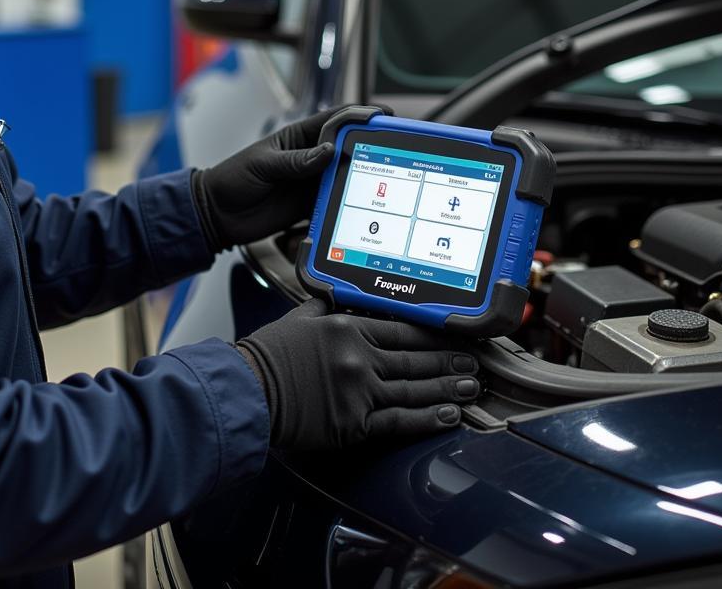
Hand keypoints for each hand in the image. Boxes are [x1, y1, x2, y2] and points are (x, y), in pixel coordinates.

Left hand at [191, 107, 369, 252]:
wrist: (216, 215)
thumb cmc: (231, 179)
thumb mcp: (263, 165)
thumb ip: (295, 161)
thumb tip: (327, 152)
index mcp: (298, 138)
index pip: (334, 121)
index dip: (360, 116)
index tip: (381, 115)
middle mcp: (309, 158)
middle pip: (346, 149)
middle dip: (368, 147)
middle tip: (392, 148)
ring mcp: (311, 183)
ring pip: (344, 177)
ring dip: (360, 178)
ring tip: (381, 181)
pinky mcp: (309, 206)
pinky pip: (334, 204)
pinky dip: (346, 206)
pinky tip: (359, 208)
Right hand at [235, 298, 479, 449]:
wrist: (247, 391)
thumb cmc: (266, 356)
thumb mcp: (297, 319)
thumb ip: (322, 309)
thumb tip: (334, 298)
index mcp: (347, 328)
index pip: (400, 329)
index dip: (431, 335)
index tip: (452, 337)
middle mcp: (359, 357)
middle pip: (415, 358)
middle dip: (448, 361)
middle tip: (473, 362)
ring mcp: (359, 391)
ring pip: (414, 389)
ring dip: (447, 388)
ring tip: (471, 387)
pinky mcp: (355, 423)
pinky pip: (400, 421)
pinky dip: (428, 418)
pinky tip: (449, 415)